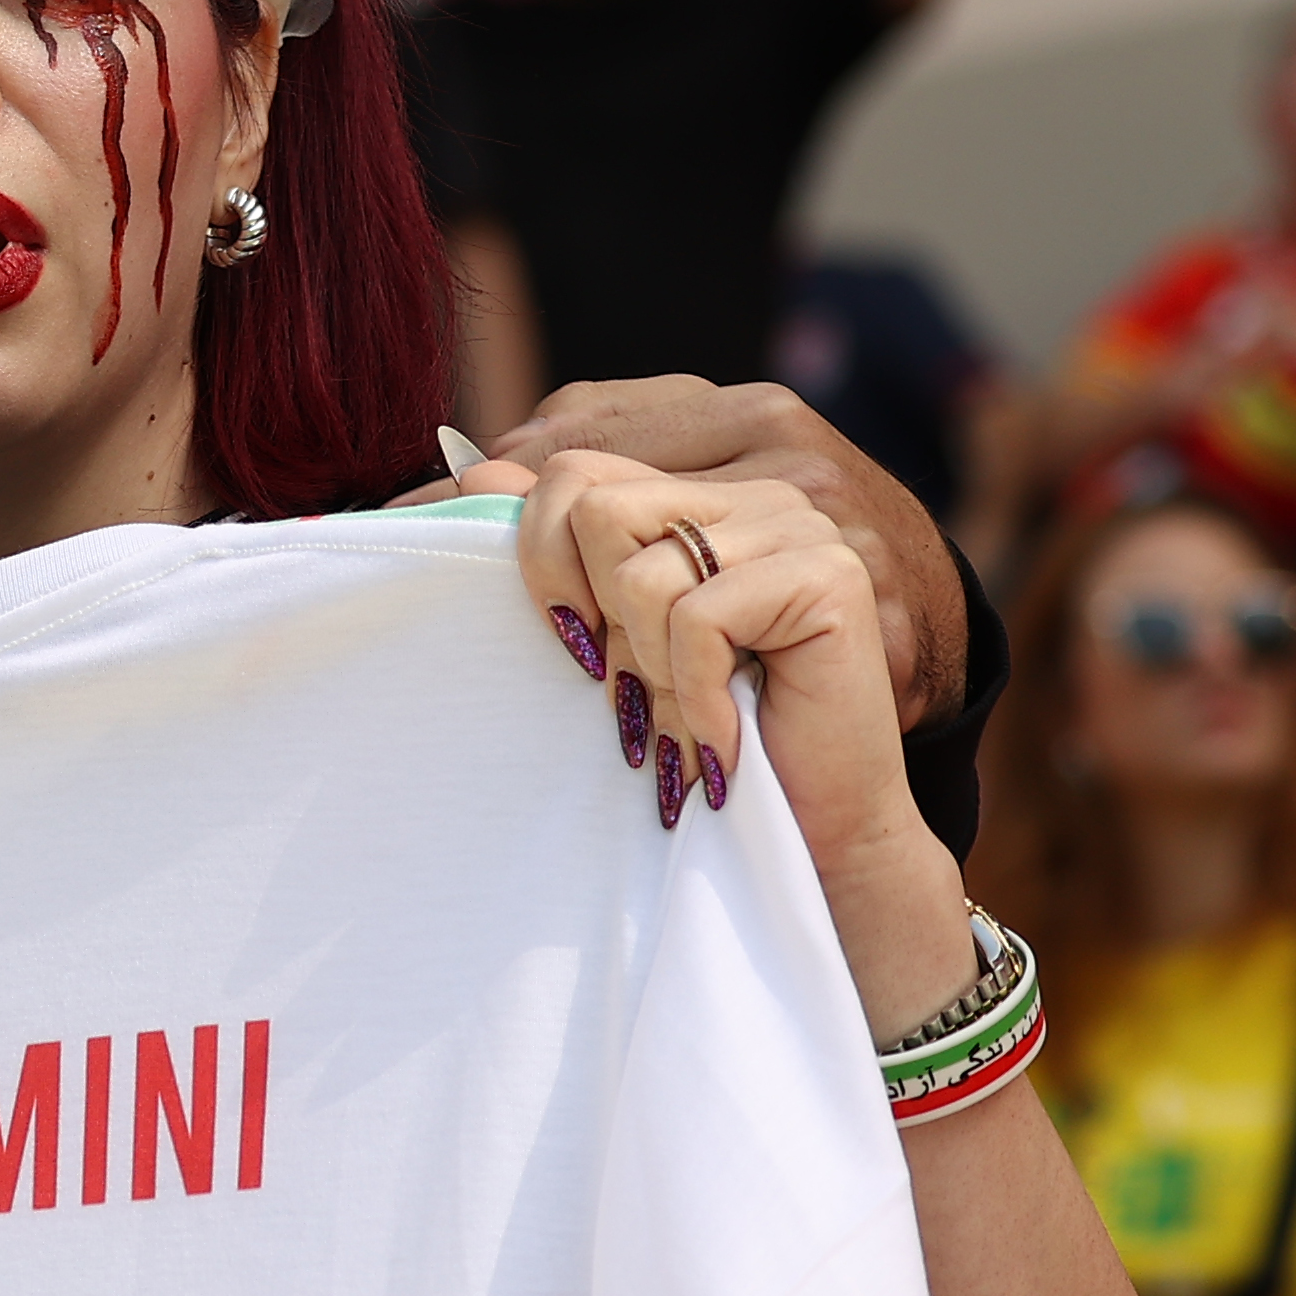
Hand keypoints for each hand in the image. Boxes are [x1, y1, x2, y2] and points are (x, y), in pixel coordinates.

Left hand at [518, 451, 972, 1040]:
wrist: (822, 830)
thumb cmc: (705, 732)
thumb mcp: (614, 631)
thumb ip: (557, 543)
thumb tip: (469, 471)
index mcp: (700, 485)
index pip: (570, 464)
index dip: (532, 551)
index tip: (558, 638)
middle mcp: (753, 485)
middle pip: (586, 496)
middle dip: (586, 611)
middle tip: (625, 687)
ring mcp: (797, 523)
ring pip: (635, 566)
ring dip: (645, 670)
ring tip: (679, 720)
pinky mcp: (826, 575)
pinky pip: (696, 618)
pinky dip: (693, 696)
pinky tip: (723, 734)